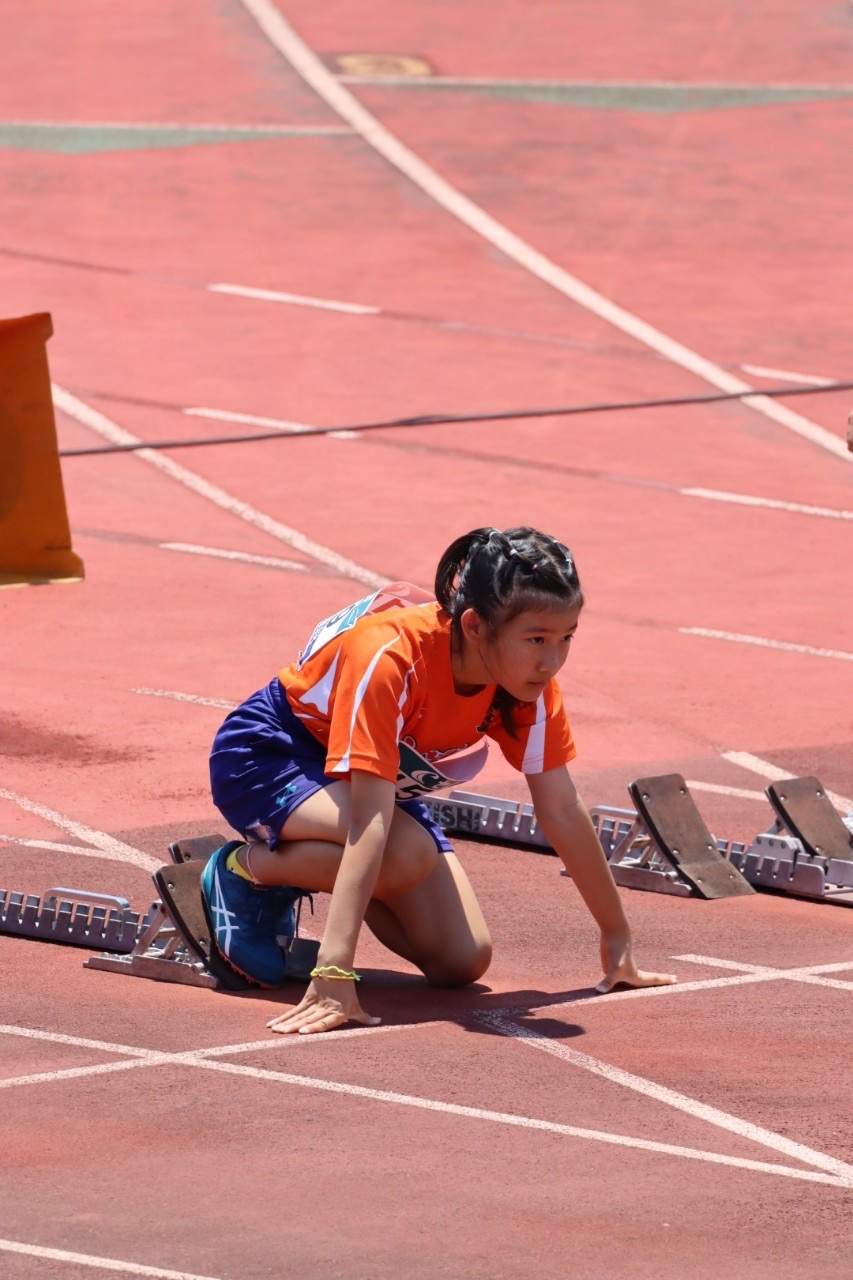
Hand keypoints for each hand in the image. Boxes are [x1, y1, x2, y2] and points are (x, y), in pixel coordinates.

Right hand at [267, 976, 381, 1034]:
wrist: (336, 968)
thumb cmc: (348, 991)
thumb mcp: (356, 1006)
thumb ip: (365, 1017)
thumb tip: (380, 1022)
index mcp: (336, 1013)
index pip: (323, 1022)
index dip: (313, 1027)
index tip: (302, 1032)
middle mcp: (323, 1010)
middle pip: (307, 1019)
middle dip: (294, 1026)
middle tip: (282, 1033)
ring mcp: (313, 1004)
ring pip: (298, 1015)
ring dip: (285, 1023)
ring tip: (275, 1030)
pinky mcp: (306, 1000)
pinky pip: (293, 1011)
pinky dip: (283, 1018)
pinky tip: (273, 1025)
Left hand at [595, 932, 676, 994]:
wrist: (612, 934)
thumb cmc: (617, 952)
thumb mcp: (613, 969)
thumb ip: (608, 982)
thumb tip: (599, 992)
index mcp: (635, 976)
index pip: (652, 981)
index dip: (664, 981)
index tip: (677, 980)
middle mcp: (630, 974)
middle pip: (646, 981)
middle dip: (657, 982)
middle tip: (672, 981)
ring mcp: (621, 971)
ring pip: (630, 981)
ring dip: (638, 985)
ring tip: (647, 987)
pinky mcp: (611, 968)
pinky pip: (615, 980)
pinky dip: (619, 984)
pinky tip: (619, 985)